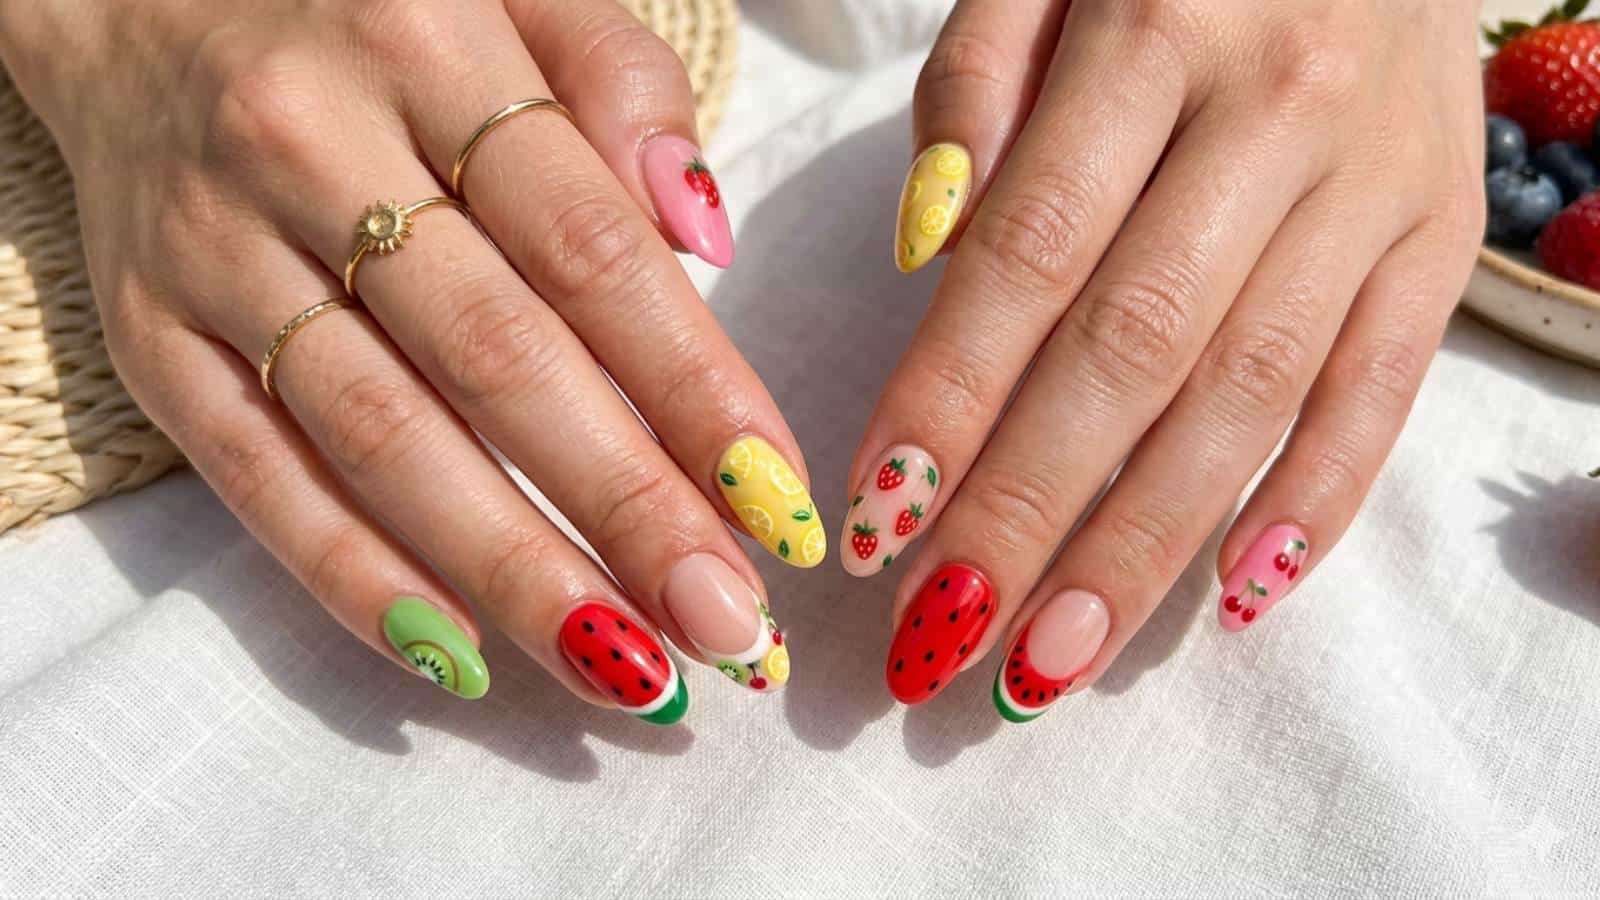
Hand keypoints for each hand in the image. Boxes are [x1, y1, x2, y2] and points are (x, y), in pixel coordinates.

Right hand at [0, 0, 816, 716]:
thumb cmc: (371, 9)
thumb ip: (619, 83)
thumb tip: (702, 232)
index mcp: (431, 50)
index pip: (592, 251)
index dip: (694, 391)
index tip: (779, 507)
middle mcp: (315, 149)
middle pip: (500, 363)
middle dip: (627, 512)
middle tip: (729, 628)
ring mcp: (220, 253)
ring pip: (383, 441)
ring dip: (514, 573)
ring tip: (627, 671)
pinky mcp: (150, 336)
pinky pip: (255, 478)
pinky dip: (354, 580)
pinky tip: (461, 661)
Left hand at [844, 0, 1484, 715]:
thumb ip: (977, 87)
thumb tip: (930, 251)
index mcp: (1156, 27)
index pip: (1030, 252)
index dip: (948, 399)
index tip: (876, 526)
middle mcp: (1279, 112)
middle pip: (1136, 350)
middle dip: (1030, 510)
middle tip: (945, 637)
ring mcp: (1378, 181)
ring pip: (1254, 394)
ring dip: (1146, 544)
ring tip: (1054, 660)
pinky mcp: (1446, 233)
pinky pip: (1386, 390)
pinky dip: (1314, 504)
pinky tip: (1230, 601)